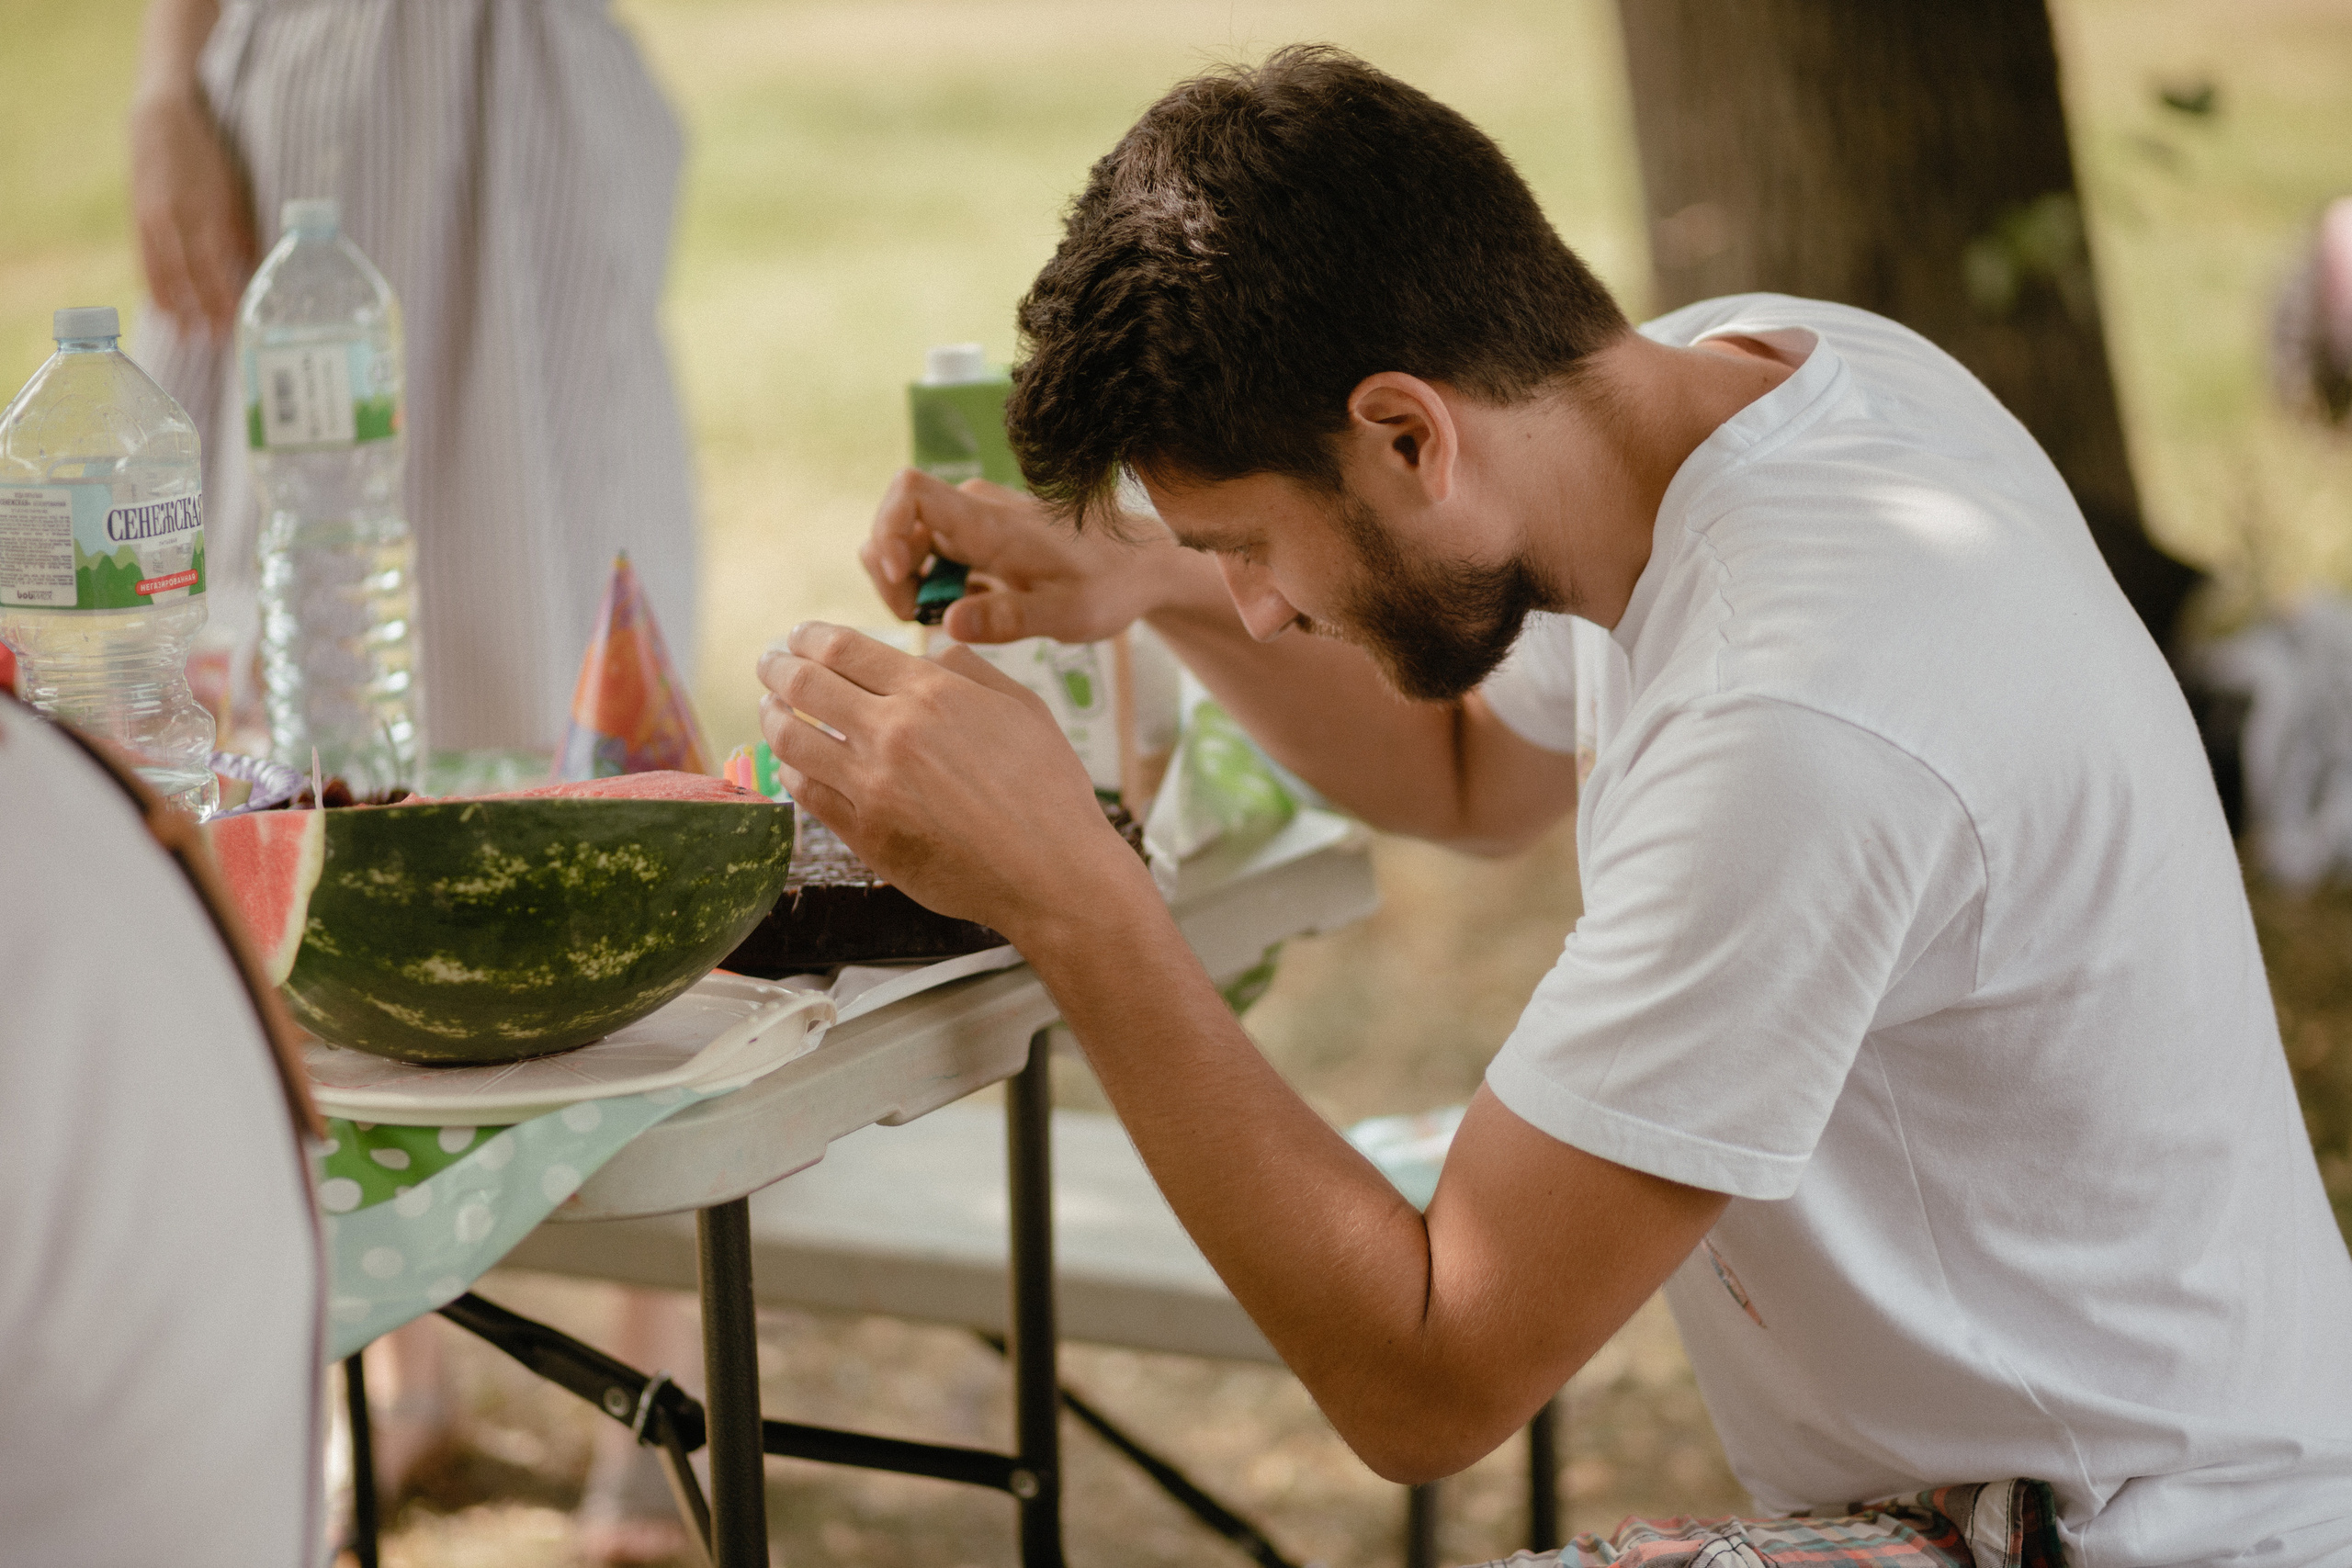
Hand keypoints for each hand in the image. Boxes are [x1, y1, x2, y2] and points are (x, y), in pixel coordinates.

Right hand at [129, 88, 255, 336]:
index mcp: (208, 212)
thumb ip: (243, 231)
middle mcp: (178, 219)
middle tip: (214, 345)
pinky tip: (162, 309)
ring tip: (187, 338)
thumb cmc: (211, 156)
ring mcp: (154, 219)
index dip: (226, 301)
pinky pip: (145, 261)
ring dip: (176, 309)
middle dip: (203, 313)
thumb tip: (254, 270)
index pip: (218, 269)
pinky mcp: (138, 217)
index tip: (237, 328)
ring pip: (164, 273)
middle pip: (191, 278)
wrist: (162, 117)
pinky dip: (154, 287)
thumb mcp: (236, 188)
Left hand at [757, 622, 1153, 940]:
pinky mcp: (865, 834)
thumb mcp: (1024, 708)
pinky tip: (794, 764)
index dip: (809, 637)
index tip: (798, 637)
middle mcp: (894, 732)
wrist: (1052, 873)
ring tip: (770, 710)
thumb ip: (972, 670)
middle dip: (776, 666)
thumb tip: (933, 649)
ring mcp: (873, 785)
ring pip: (791, 739)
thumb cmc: (1049, 791)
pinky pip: (807, 794)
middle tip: (768, 663)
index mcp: (932, 693)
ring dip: (772, 717)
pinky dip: (791, 771)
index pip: (844, 649)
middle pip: (805, 684)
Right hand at [860, 470, 1195, 644]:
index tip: (898, 579)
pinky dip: (935, 588)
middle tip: (920, 621)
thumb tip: (948, 624)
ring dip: (913, 586)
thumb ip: (1007, 619)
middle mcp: (974, 512)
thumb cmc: (1109, 585)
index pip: (909, 491)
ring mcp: (976, 524)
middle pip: (897, 526)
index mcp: (988, 521)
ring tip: (949, 621)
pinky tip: (968, 614)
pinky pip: (935, 557)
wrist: (1141, 565)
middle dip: (892, 576)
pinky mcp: (981, 541)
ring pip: (911, 544)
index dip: (886, 530)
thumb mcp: (1065, 614)